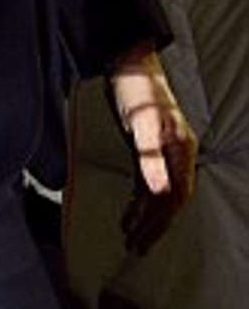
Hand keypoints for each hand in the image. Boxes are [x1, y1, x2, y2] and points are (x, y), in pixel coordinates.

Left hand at [109, 47, 197, 255]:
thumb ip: (150, 157)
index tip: (143, 240)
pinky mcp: (149, 145)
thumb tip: (161, 191)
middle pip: (169, 198)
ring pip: (159, 191)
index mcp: (180, 151)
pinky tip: (130, 208)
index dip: (160, 220)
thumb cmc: (136, 90)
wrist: (128, 62)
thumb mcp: (141, 123)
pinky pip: (149, 178)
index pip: (175, 196)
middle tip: (135, 246)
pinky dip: (140, 196)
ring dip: (145, 213)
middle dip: (153, 224)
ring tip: (129, 234)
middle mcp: (176, 154)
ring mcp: (163, 150)